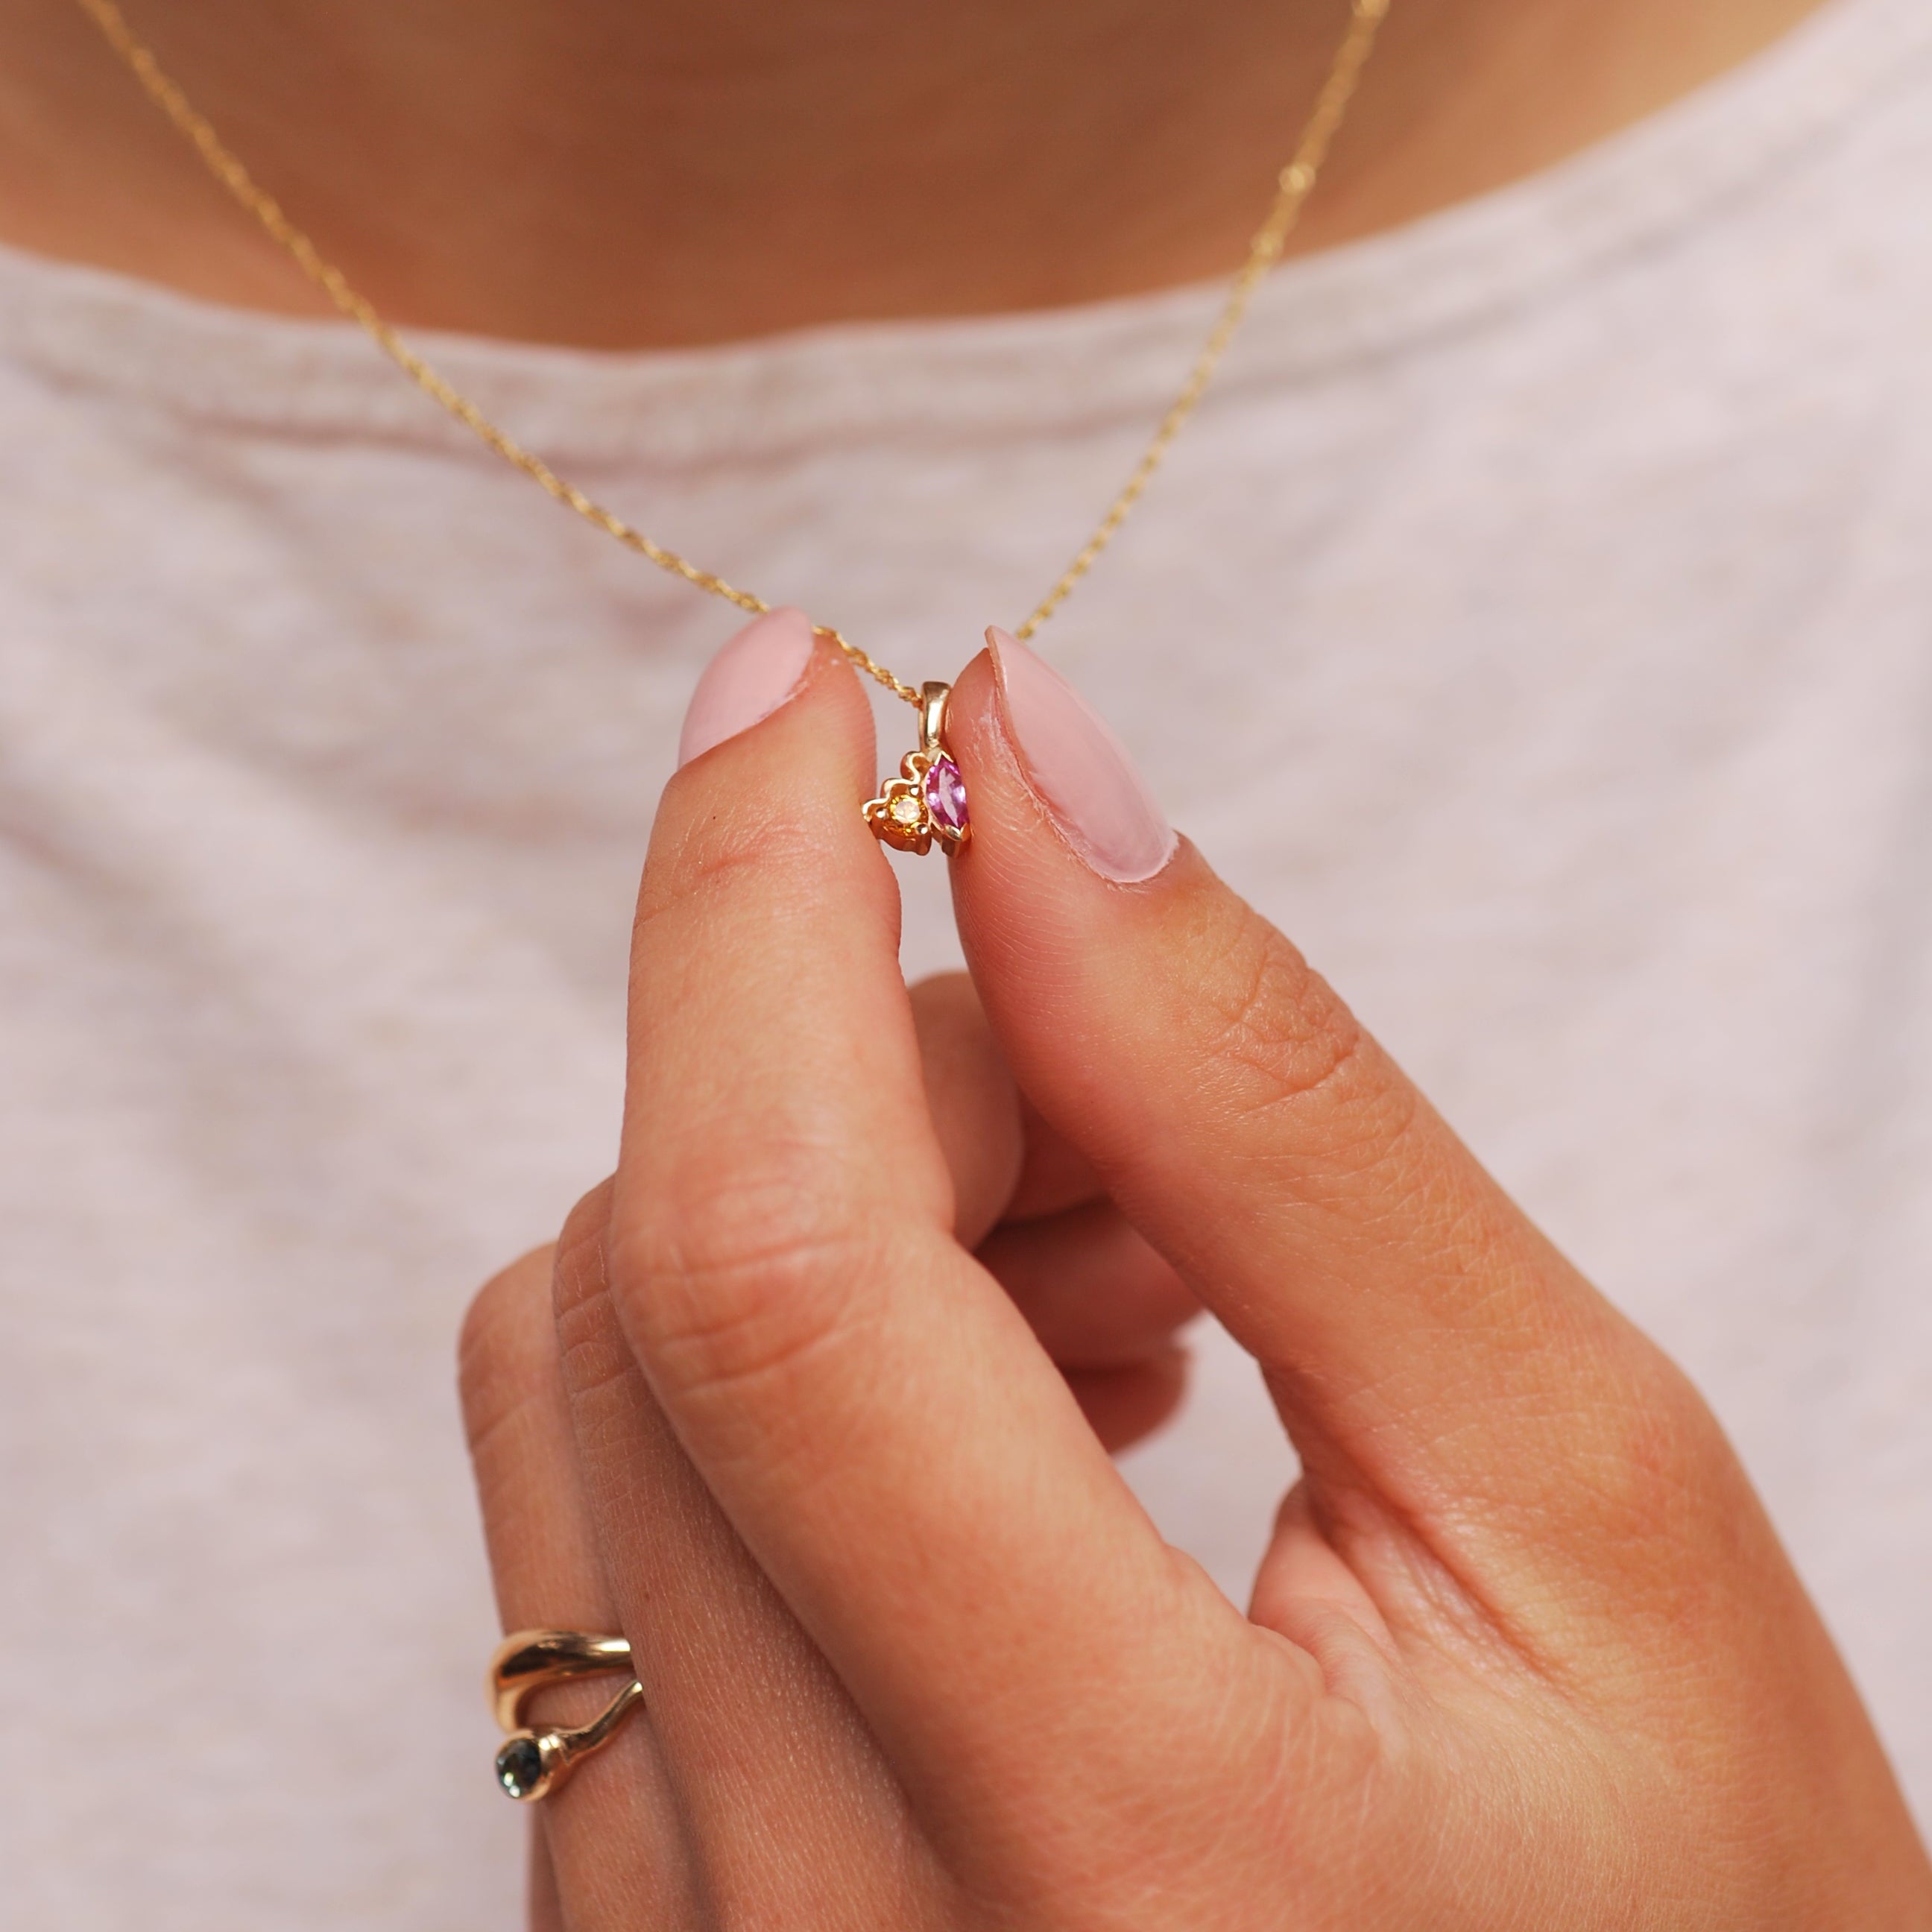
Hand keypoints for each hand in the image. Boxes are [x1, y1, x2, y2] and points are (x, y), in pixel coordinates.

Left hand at [460, 624, 1931, 1928]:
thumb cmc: (1692, 1909)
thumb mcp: (1579, 1490)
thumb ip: (1275, 1114)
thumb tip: (1044, 781)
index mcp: (1122, 1852)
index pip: (784, 1263)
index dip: (756, 906)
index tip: (810, 697)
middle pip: (666, 1284)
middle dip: (880, 1074)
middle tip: (1135, 1115)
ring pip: (579, 1379)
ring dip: (822, 1219)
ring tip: (1112, 1297)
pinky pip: (587, 1522)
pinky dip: (763, 1373)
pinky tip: (1000, 1433)